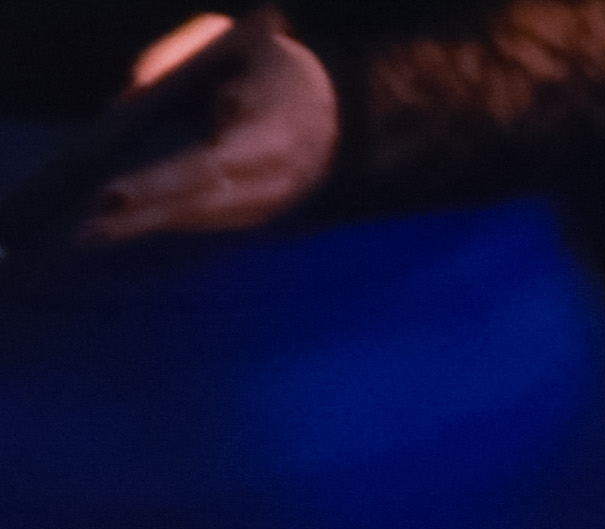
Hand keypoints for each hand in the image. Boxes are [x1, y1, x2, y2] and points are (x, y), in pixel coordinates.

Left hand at [81, 14, 337, 242]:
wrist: (332, 98)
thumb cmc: (265, 61)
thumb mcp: (221, 39)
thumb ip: (173, 58)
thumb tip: (125, 103)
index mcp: (275, 131)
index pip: (210, 165)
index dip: (162, 182)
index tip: (114, 192)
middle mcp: (281, 175)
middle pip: (204, 202)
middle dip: (146, 213)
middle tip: (91, 227)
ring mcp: (278, 198)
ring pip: (208, 218)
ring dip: (153, 225)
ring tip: (100, 233)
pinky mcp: (269, 209)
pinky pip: (217, 220)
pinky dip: (175, 222)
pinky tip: (137, 223)